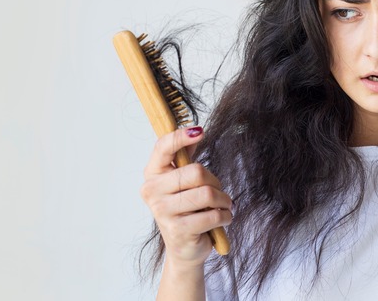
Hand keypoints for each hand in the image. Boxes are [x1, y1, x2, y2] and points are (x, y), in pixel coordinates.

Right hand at [139, 127, 232, 267]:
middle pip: (196, 172)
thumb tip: (195, 130)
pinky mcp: (178, 230)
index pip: (163, 148)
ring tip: (223, 206)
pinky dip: (225, 216)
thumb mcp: (183, 180)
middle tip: (218, 192)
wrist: (184, 247)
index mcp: (152, 174)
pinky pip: (213, 215)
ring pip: (207, 194)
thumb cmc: (185, 208)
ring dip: (224, 200)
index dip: (180, 137)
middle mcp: (152, 191)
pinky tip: (223, 218)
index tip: (200, 131)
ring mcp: (162, 211)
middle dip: (216, 182)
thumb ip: (186, 155)